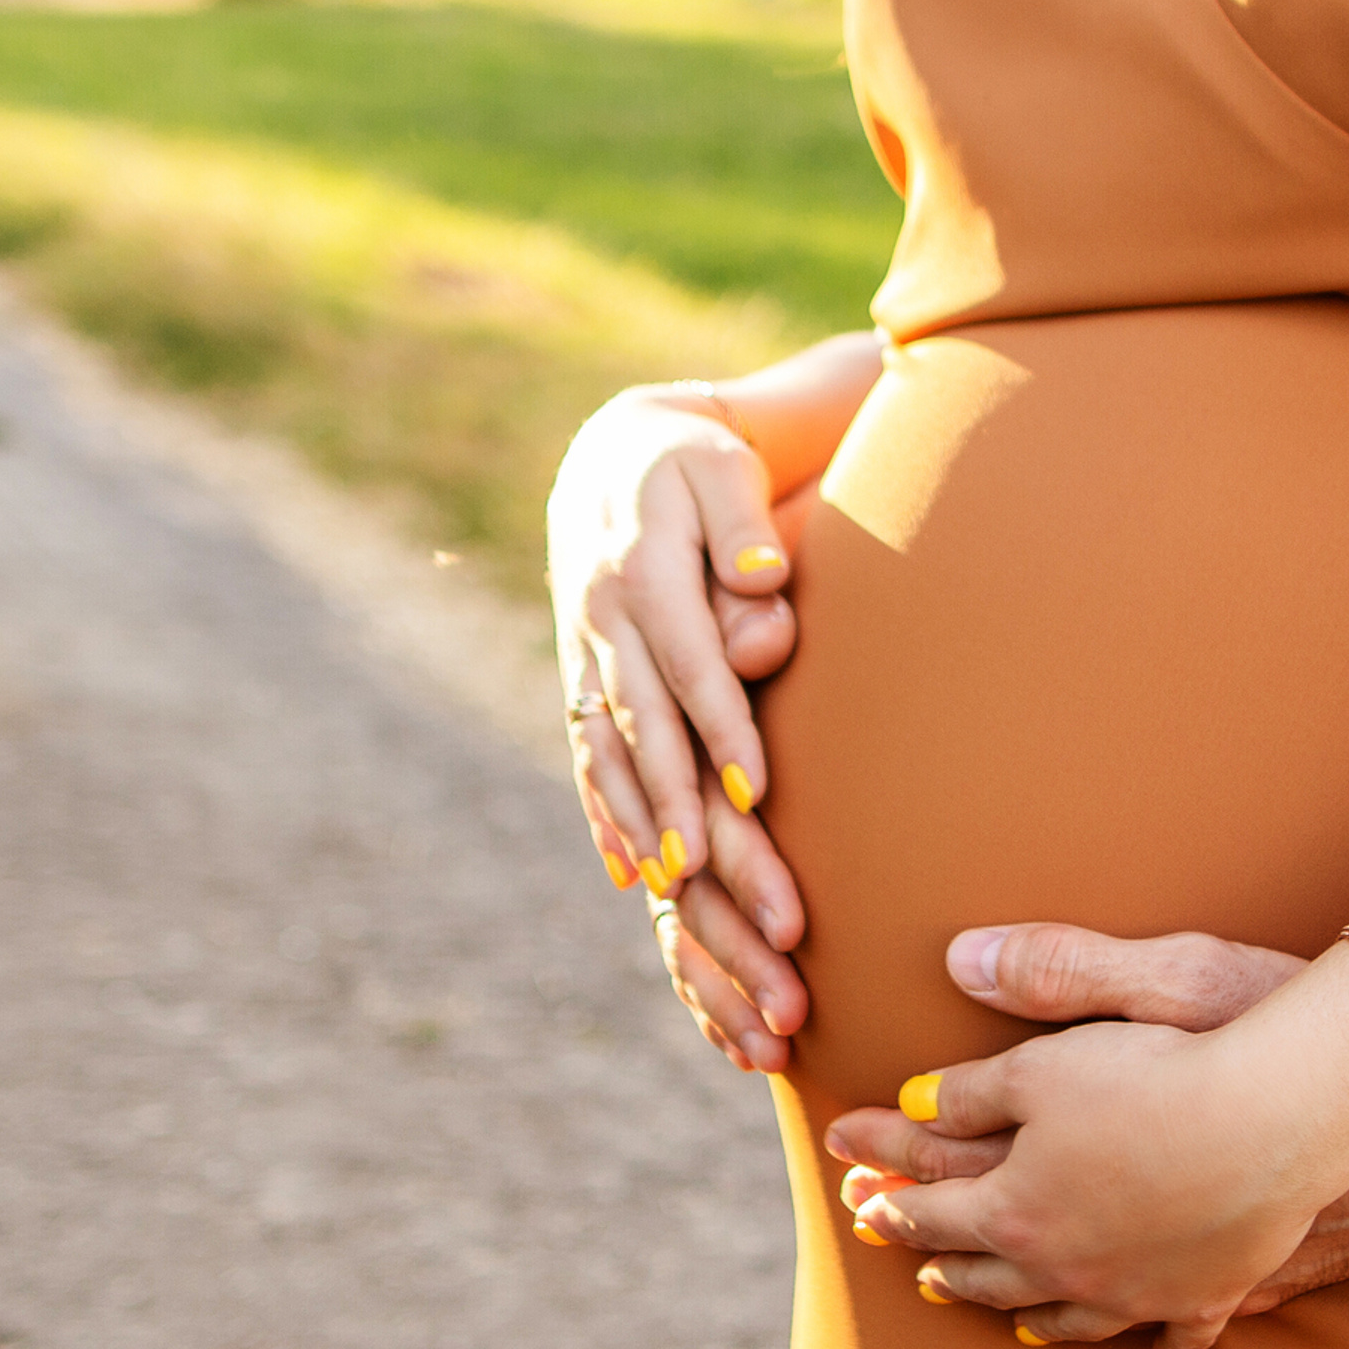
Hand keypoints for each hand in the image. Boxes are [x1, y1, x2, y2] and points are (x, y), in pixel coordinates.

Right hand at [547, 388, 808, 1062]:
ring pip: (609, 753)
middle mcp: (604, 622)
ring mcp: (586, 657)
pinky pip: (589, 757)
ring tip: (673, 891)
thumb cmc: (693, 466)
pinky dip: (605, 816)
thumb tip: (766, 576)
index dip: (721, 725)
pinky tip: (628, 876)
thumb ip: (741, 522)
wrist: (614, 457)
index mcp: (642, 570)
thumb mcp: (719, 469)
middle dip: (675, 803)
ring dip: (638, 824)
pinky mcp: (582, 681)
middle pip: (643, 726)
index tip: (758, 788)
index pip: (687, 660)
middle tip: (706, 875)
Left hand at [830, 923, 1348, 1348]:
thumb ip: (976, 1076)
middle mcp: (1068, 1267)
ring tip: (988, 1303)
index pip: (929, 1202)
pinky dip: (1147, 1336)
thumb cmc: (1170, 1068)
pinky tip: (1142, 1340)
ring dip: (1014, 1306)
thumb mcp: (1053, 1057)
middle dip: (931, 1252)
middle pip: (983, 1269)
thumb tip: (908, 1085)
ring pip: (1061, 1314)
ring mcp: (1138, 1291)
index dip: (883, 1184)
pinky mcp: (1207, 1293)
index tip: (846, 1173)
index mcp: (1017, 1207)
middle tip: (896, 1244)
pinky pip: (1169, 1330)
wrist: (1289, 1114)